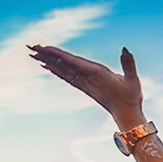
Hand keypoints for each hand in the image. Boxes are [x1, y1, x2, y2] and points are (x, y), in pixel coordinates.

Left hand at [29, 44, 144, 127]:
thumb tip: (125, 49)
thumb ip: (129, 64)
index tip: (45, 48)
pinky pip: (66, 77)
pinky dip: (55, 70)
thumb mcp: (133, 80)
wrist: (127, 116)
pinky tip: (46, 66)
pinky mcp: (84, 87)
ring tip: (32, 53)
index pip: (74, 62)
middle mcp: (87, 79)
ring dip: (47, 61)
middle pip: (63, 65)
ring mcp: (84, 84)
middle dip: (46, 55)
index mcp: (96, 74)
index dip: (59, 55)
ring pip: (62, 70)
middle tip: (30, 46)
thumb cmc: (131, 97)